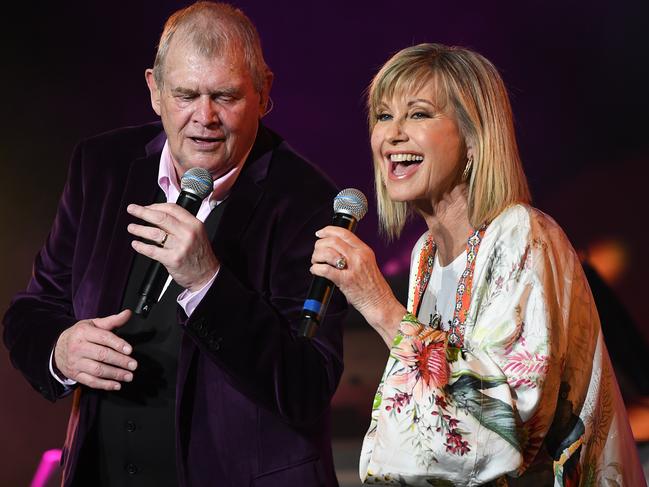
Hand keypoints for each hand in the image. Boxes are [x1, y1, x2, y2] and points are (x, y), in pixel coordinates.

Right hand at [53, 309, 136, 390]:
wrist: (57, 347)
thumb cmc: (80, 335)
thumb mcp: (93, 324)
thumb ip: (112, 320)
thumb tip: (127, 313)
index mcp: (83, 332)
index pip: (103, 338)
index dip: (118, 344)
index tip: (130, 350)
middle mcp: (78, 347)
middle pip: (102, 355)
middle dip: (120, 361)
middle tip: (133, 365)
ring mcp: (75, 362)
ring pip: (97, 370)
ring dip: (115, 374)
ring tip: (129, 375)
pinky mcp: (75, 374)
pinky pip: (91, 381)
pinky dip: (105, 385)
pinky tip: (116, 385)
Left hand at [126, 203, 218, 291]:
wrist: (207, 275)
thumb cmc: (199, 255)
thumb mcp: (197, 233)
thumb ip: (181, 224)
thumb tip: (159, 215)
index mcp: (194, 224)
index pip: (172, 208)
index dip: (156, 206)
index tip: (146, 207)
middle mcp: (187, 233)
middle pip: (161, 217)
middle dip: (143, 212)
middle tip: (132, 209)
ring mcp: (180, 246)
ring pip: (154, 233)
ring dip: (139, 229)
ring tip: (132, 227)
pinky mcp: (173, 259)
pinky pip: (152, 250)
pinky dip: (141, 247)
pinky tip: (136, 244)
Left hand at [310, 226, 405, 345]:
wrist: (380, 303)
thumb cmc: (374, 287)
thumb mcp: (368, 264)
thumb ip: (355, 254)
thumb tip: (335, 249)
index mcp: (365, 250)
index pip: (344, 233)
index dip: (328, 230)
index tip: (320, 233)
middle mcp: (359, 256)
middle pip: (333, 241)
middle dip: (319, 245)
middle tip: (316, 252)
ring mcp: (352, 268)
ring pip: (327, 253)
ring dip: (316, 256)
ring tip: (316, 262)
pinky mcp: (345, 281)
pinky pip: (325, 270)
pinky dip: (316, 269)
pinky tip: (315, 271)